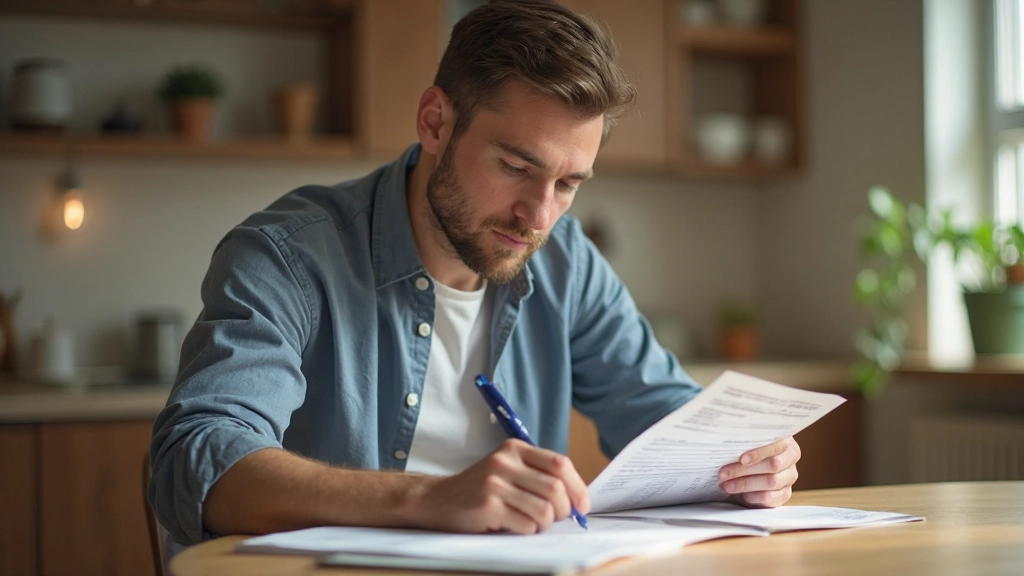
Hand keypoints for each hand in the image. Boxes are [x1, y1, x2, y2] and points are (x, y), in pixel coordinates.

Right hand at [409, 439, 589, 533]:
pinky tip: (512, 526)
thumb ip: (537, 476)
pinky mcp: (487, 505)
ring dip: (543, 524)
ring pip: (543, 510)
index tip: (582, 506)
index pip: (560, 464)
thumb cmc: (480, 490)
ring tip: (530, 523)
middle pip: (555, 489)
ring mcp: (494, 483)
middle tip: (554, 519)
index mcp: (515, 448)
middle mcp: (505, 461)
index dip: (577, 487)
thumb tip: (577, 499)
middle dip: (562, 511)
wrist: (437, 500)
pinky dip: (526, 531)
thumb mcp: (508, 471)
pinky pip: (525, 525)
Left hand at [717, 436, 800, 506]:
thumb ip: (744, 444)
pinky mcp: (784, 494)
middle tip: (723, 473)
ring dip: (745, 484)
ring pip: (771, 482)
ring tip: (726, 485)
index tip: (742, 459)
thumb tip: (727, 444)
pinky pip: (771, 497)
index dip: (758, 453)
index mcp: (785, 443)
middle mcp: (790, 460)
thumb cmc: (748, 452)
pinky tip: (741, 494)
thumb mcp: (747, 445)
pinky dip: (753, 496)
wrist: (750, 470)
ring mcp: (789, 478)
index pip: (775, 447)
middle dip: (745, 470)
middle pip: (773, 465)